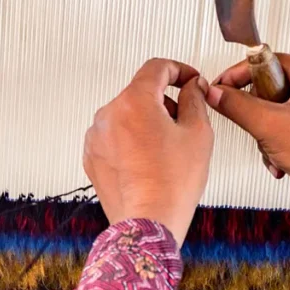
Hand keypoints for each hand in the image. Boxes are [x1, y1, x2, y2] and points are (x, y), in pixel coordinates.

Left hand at [83, 58, 213, 244]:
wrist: (148, 222)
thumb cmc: (171, 184)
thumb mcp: (198, 133)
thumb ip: (195, 99)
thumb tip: (193, 87)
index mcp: (134, 102)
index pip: (156, 67)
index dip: (179, 70)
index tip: (189, 80)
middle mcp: (108, 115)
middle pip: (140, 93)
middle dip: (164, 101)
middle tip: (184, 122)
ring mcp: (96, 137)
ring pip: (126, 115)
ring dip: (147, 121)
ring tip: (166, 148)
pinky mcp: (92, 156)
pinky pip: (114, 137)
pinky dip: (131, 141)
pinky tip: (149, 161)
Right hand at [206, 54, 289, 225]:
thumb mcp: (269, 126)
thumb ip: (237, 105)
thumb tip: (216, 93)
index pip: (265, 61)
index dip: (239, 75)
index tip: (221, 88)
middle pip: (264, 88)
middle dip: (256, 115)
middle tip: (262, 127)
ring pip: (268, 110)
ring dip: (263, 135)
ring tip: (274, 148)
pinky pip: (277, 126)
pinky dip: (272, 144)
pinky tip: (279, 160)